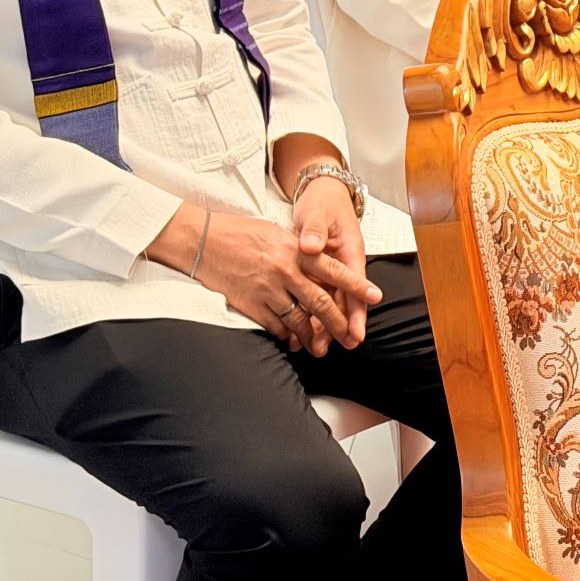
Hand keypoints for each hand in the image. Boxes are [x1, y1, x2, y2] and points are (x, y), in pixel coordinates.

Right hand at [173, 206, 378, 355]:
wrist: (204, 241)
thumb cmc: (242, 233)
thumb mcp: (278, 234)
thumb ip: (301, 252)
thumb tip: (321, 266)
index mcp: (297, 250)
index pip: (334, 270)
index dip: (357, 285)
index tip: (375, 296)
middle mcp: (286, 271)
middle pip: (321, 303)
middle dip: (339, 323)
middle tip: (352, 338)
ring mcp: (268, 289)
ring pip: (300, 320)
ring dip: (312, 336)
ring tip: (320, 347)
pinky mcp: (251, 304)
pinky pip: (276, 325)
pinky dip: (287, 334)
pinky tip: (292, 339)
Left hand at [294, 174, 372, 346]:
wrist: (322, 192)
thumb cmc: (323, 202)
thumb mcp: (319, 214)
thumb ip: (314, 230)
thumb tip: (310, 246)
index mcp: (350, 251)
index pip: (354, 286)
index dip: (356, 312)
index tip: (355, 333)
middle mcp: (344, 264)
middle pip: (343, 300)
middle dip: (339, 326)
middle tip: (331, 348)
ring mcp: (332, 269)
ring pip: (331, 301)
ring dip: (324, 323)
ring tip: (314, 346)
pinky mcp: (320, 271)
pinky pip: (319, 295)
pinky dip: (312, 311)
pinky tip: (302, 328)